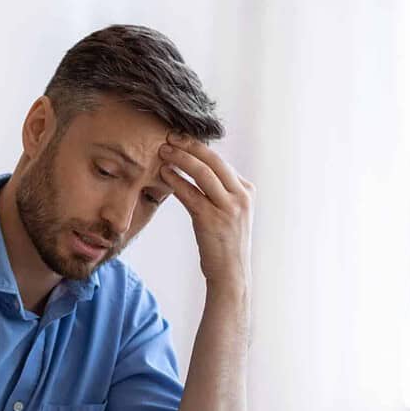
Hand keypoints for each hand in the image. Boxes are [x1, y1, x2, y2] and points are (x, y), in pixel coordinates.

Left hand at [159, 133, 253, 288]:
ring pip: (202, 173)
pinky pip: (191, 194)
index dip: (199, 147)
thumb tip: (197, 171)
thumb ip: (220, 192)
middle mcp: (241, 196)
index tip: (181, 138)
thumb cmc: (225, 244)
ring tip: (163, 150)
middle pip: (213, 161)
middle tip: (170, 136)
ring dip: (180, 158)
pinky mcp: (212, 220)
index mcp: (246, 191)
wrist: (230, 274)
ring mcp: (229, 208)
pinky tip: (164, 173)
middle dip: (190, 145)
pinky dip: (176, 180)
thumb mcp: (230, 213)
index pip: (221, 162)